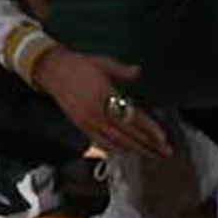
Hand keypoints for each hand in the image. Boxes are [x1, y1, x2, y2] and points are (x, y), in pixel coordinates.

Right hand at [33, 48, 171, 161]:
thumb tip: (138, 71)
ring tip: (151, 155)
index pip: (133, 116)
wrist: (52, 70)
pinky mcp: (81, 125)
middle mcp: (98, 111)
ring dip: (136, 149)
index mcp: (106, 94)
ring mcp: (89, 121)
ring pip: (116, 141)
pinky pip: (100, 142)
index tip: (163, 138)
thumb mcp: (102, 62)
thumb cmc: (78, 65)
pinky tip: (126, 152)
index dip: (149, 128)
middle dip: (148, 144)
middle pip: (128, 133)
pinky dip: (115, 149)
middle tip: (165, 152)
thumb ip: (122, 70)